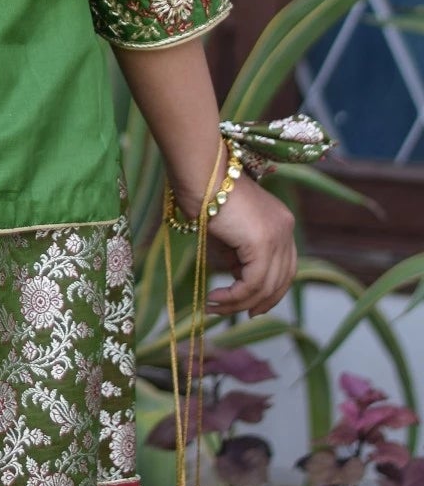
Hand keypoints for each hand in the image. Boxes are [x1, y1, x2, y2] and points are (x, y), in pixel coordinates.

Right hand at [196, 173, 297, 316]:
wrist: (199, 172)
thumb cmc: (205, 192)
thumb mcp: (228, 231)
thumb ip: (239, 255)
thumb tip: (239, 279)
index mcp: (281, 221)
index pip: (285, 266)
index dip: (270, 290)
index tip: (251, 306)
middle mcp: (286, 228)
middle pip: (282, 279)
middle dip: (259, 302)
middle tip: (234, 313)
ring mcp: (277, 235)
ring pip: (265, 286)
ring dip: (238, 303)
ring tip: (213, 307)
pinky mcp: (263, 243)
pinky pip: (252, 284)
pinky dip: (234, 297)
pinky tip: (214, 298)